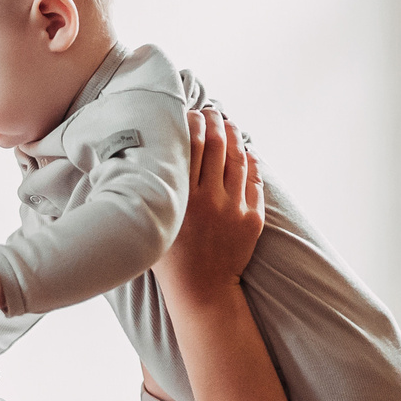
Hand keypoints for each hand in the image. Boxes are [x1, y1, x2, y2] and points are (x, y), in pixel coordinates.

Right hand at [154, 106, 262, 303]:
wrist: (202, 291)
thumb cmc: (169, 258)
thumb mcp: (154, 221)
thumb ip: (154, 192)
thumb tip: (145, 160)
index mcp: (183, 198)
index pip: (190, 146)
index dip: (193, 123)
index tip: (191, 112)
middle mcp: (210, 200)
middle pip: (216, 146)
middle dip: (215, 122)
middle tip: (212, 110)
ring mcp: (234, 209)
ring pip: (238, 159)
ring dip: (234, 136)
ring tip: (229, 123)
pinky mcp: (252, 219)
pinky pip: (255, 180)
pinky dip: (251, 161)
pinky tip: (246, 150)